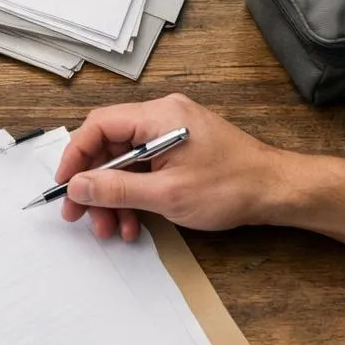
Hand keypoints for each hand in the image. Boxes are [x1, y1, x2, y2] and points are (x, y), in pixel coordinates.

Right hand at [55, 93, 286, 240]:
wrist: (279, 192)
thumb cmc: (233, 187)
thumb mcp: (166, 195)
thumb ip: (116, 189)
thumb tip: (77, 186)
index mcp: (158, 116)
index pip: (98, 126)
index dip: (76, 156)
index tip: (65, 185)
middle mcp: (162, 116)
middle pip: (110, 147)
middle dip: (95, 186)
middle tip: (82, 215)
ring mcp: (172, 133)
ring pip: (126, 162)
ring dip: (115, 197)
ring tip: (113, 228)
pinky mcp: (181, 149)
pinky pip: (145, 168)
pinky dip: (136, 194)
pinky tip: (136, 222)